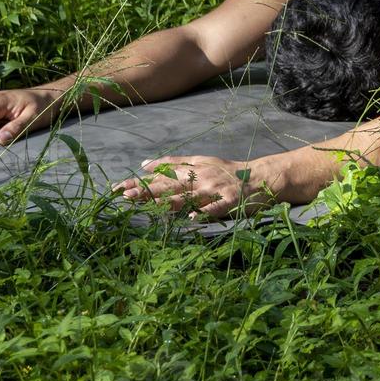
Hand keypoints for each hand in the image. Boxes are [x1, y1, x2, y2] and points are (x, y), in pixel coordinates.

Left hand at [114, 154, 290, 218]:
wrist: (262, 177)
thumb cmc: (229, 171)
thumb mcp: (201, 161)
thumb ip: (174, 163)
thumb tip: (144, 164)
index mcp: (192, 170)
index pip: (161, 175)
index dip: (139, 181)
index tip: (117, 187)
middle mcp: (201, 178)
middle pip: (170, 185)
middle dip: (147, 190)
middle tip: (124, 196)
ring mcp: (215, 190)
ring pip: (189, 196)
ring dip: (168, 201)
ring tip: (149, 205)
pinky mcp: (231, 201)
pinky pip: (217, 208)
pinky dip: (206, 212)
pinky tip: (193, 218)